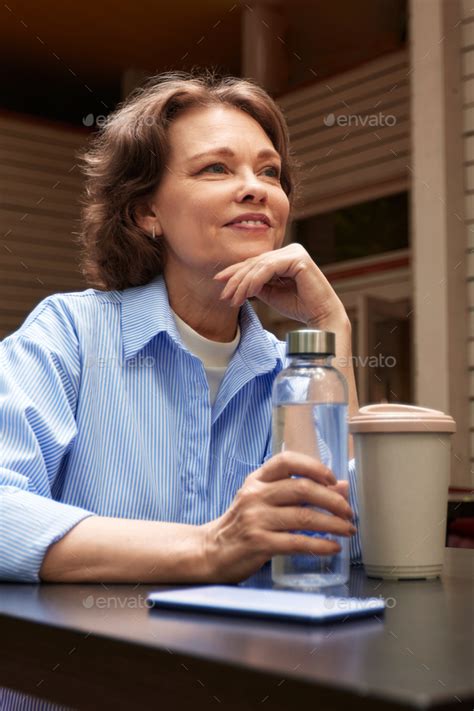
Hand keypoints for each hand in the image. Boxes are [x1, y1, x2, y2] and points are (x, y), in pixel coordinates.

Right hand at [201, 451, 356, 582]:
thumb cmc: (243, 524)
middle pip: (302, 489)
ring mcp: (256, 519)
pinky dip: (320, 545)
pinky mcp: (259, 543)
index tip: (332, 478)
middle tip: (348, 511)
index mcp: (256, 480)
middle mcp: (255, 495)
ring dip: (333, 524)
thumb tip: (341, 486)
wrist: (211, 551)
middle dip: (332, 500)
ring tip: (348, 530)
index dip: (313, 466)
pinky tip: (333, 548)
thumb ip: (297, 492)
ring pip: (304, 516)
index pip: (286, 461)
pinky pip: (297, 542)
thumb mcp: (264, 501)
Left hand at [213, 243, 345, 325]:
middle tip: (224, 294)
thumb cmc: (299, 306)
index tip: (219, 282)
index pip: (255, 262)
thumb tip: (235, 281)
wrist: (320, 317)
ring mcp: (295, 252)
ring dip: (243, 284)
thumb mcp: (270, 293)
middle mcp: (290, 250)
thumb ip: (255, 284)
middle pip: (255, 263)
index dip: (235, 272)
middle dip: (236, 279)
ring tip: (234, 299)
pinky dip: (255, 281)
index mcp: (284, 256)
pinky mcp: (298, 258)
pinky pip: (269, 268)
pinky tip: (248, 293)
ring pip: (260, 266)